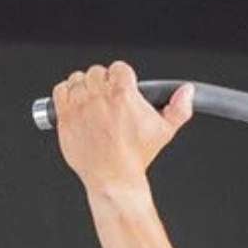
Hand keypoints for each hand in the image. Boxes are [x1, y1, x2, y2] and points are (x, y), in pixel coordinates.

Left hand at [50, 61, 193, 192]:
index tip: (120, 91)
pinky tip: (76, 105)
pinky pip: (60, 91)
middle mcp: (100, 98)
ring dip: (84, 88)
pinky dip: (66, 94)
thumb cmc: (136, 157)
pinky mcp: (66, 118)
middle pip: (96, 72)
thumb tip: (187, 91)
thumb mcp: (164, 132)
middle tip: (106, 101)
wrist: (113, 179)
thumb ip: (179, 109)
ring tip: (91, 105)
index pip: (118, 68)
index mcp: (123, 95)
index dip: (120, 79)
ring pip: (78, 79)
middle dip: (102, 84)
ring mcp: (81, 107)